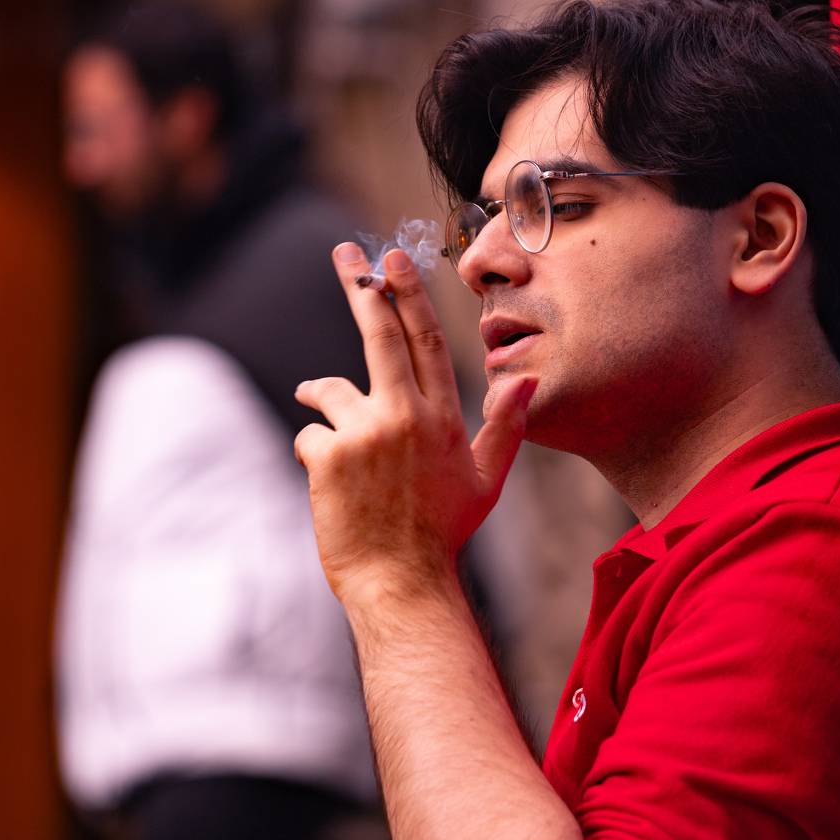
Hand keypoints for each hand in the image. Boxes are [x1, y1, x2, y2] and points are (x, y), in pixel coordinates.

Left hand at [293, 245, 535, 606]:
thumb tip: (529, 380)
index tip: (394, 258)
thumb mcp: (486, 480)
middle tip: (347, 255)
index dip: (409, 295)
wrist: (403, 584)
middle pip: (380, 336)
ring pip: (330, 391)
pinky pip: (311, 434)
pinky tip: (332, 487)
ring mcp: (367, 434)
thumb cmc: (443, 535)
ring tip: (324, 418)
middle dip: (363, 288)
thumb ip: (505, 427)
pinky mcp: (331, 456)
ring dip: (321, 399)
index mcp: (444, 419)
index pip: (426, 341)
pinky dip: (316, 454)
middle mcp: (407, 417)